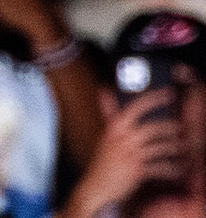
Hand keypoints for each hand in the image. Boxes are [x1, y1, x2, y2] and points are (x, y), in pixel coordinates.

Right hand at [64, 90, 183, 216]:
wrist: (96, 186)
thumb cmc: (102, 160)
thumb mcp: (105, 135)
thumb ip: (109, 114)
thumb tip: (104, 91)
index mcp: (114, 127)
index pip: (137, 106)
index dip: (155, 99)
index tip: (169, 94)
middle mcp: (123, 138)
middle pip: (153, 128)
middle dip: (170, 127)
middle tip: (182, 127)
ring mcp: (131, 155)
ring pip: (160, 147)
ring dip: (174, 147)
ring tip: (182, 147)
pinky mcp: (137, 170)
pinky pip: (160, 167)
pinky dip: (171, 168)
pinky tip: (178, 169)